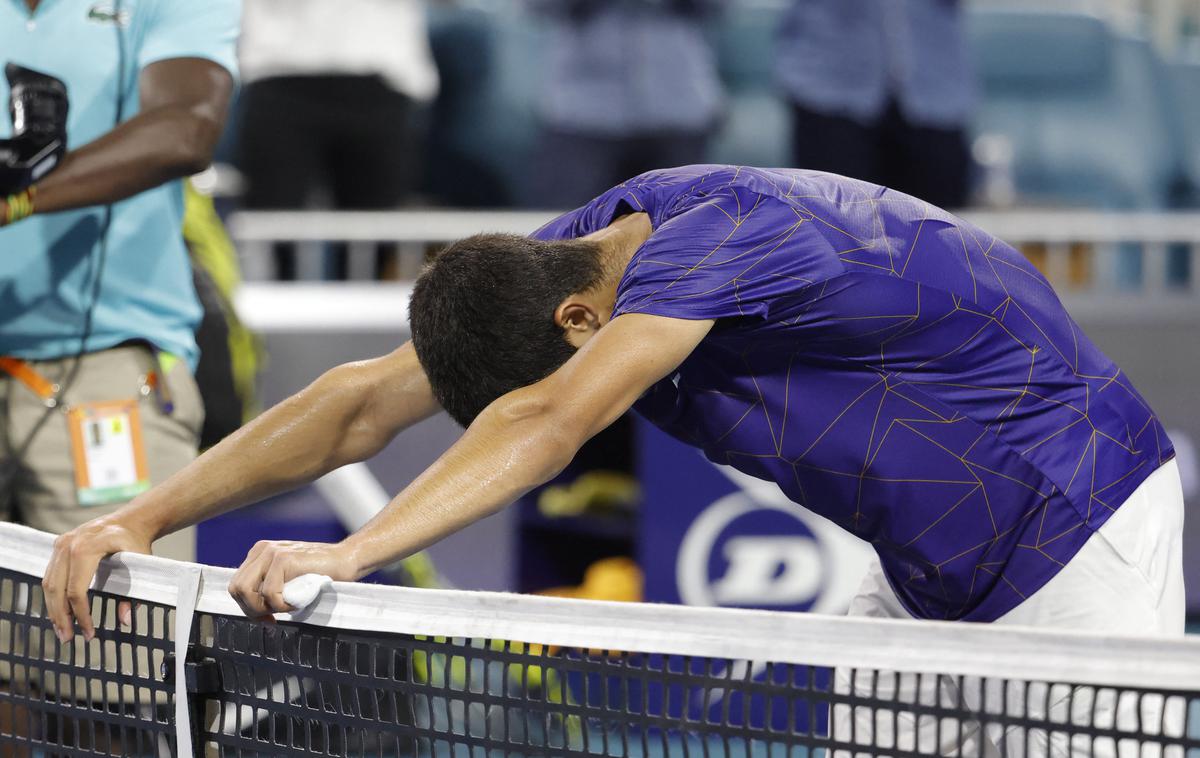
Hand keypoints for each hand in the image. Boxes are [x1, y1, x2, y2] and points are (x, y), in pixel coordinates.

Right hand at [42, 516, 153, 641]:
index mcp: (86, 549)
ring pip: (49, 584)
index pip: (76, 591)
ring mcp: (60, 544)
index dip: (81, 615)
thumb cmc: (136, 541)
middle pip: (57, 590)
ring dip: (53, 609)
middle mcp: (68, 545)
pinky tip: (59, 611)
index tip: (89, 633)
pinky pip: (50, 575)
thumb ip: (132, 592)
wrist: (131, 520)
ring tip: (62, 630)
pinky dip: (53, 595)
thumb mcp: (140, 564)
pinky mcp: (58, 546)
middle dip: (62, 618)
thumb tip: (125, 620)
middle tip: (67, 639)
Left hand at [227, 540, 358, 619]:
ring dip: (265, 607)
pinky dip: (282, 605)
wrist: (346, 559)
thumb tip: (252, 610)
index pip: (236, 586)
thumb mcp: (286, 577)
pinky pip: (269, 593)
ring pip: (247, 591)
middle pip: (236, 589)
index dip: (247, 607)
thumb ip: (267, 584)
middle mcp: (262, 550)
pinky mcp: (284, 559)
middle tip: (273, 618)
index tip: (266, 618)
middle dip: (252, 610)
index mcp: (259, 553)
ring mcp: (272, 552)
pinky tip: (297, 602)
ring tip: (286, 607)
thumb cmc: (321, 573)